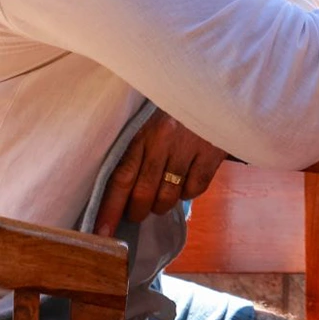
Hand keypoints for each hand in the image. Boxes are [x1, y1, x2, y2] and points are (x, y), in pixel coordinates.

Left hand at [93, 110, 227, 234]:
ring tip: (160, 201)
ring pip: (169, 196)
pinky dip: (188, 192)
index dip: (110, 209)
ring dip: (161, 205)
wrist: (216, 86)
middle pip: (143, 192)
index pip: (121, 177)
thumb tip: (123, 190)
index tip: (102, 233)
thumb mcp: (152, 120)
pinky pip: (194, 189)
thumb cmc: (178, 106)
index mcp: (143, 132)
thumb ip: (139, 148)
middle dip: (137, 211)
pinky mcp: (212, 154)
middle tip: (136, 214)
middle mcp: (163, 141)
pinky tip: (186, 182)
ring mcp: (188, 148)